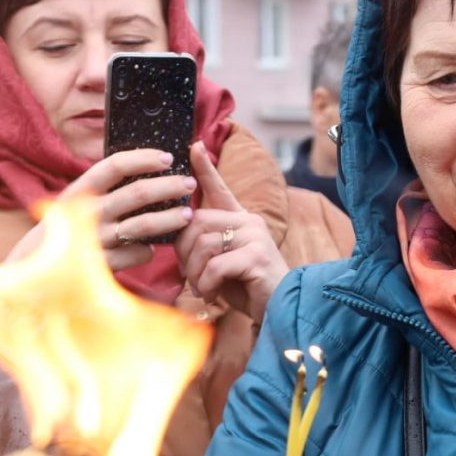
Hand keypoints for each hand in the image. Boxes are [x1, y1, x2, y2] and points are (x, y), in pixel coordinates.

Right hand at [6, 148, 195, 271]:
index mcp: (81, 189)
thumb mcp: (78, 201)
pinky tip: (153, 248)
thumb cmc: (67, 226)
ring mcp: (95, 239)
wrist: (37, 265)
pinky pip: (137, 254)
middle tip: (188, 183)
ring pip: (143, 225)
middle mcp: (88, 212)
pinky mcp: (102, 264)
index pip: (115, 166)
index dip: (144, 159)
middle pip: (137, 193)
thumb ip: (106, 188)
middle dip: (169, 186)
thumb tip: (148, 168)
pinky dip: (148, 251)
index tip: (167, 158)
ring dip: (169, 219)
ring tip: (187, 214)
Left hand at [176, 142, 289, 322]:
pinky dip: (206, 284)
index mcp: (240, 219)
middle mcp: (249, 221)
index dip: (205, 168)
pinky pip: (216, 265)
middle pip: (198, 222)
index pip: (219, 188)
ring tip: (201, 289)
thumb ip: (205, 244)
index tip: (193, 146)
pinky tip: (211, 295)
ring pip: (205, 244)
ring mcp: (255, 237)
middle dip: (184, 253)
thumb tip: (176, 238)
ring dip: (195, 272)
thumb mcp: (222, 261)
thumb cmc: (246, 287)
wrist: (279, 309)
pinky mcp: (257, 257)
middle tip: (189, 276)